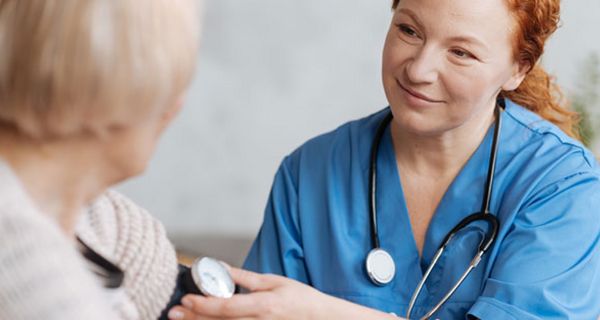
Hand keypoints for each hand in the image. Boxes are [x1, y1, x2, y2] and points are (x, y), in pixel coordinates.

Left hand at [167, 267, 327, 318]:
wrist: (319, 319)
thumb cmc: (299, 299)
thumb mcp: (272, 281)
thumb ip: (244, 277)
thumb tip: (221, 268)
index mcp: (262, 306)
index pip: (226, 307)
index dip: (203, 305)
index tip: (186, 299)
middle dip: (193, 318)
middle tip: (173, 313)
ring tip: (182, 319)